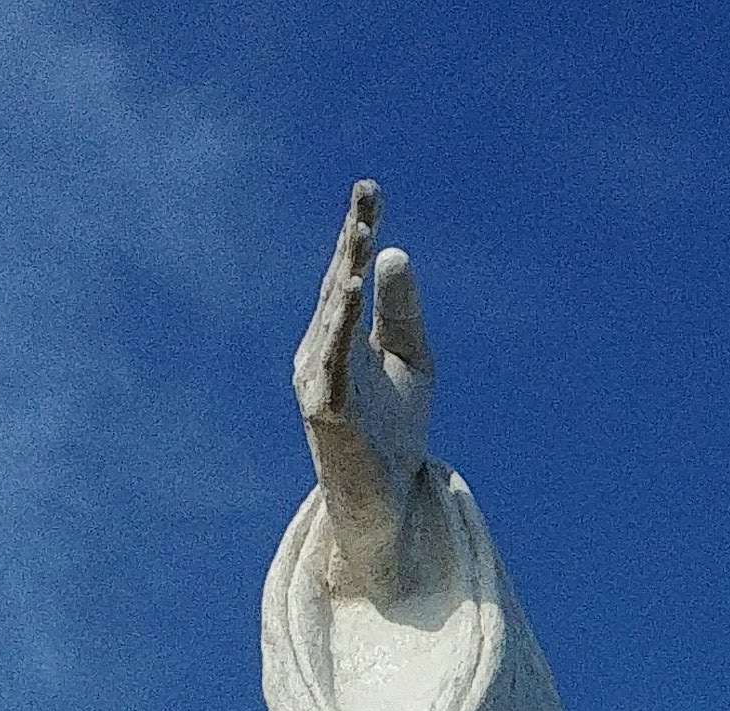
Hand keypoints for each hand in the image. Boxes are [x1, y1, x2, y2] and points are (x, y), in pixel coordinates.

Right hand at [294, 180, 439, 606]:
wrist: (390, 503)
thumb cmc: (396, 432)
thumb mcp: (411, 360)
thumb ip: (402, 311)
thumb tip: (396, 253)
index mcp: (340, 334)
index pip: (348, 272)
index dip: (358, 230)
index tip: (371, 189)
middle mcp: (320, 350)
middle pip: (337, 285)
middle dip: (352, 241)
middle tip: (368, 199)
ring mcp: (318, 380)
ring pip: (332, 317)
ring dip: (345, 274)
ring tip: (361, 235)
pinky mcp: (325, 410)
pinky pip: (333, 358)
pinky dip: (340, 323)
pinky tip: (350, 289)